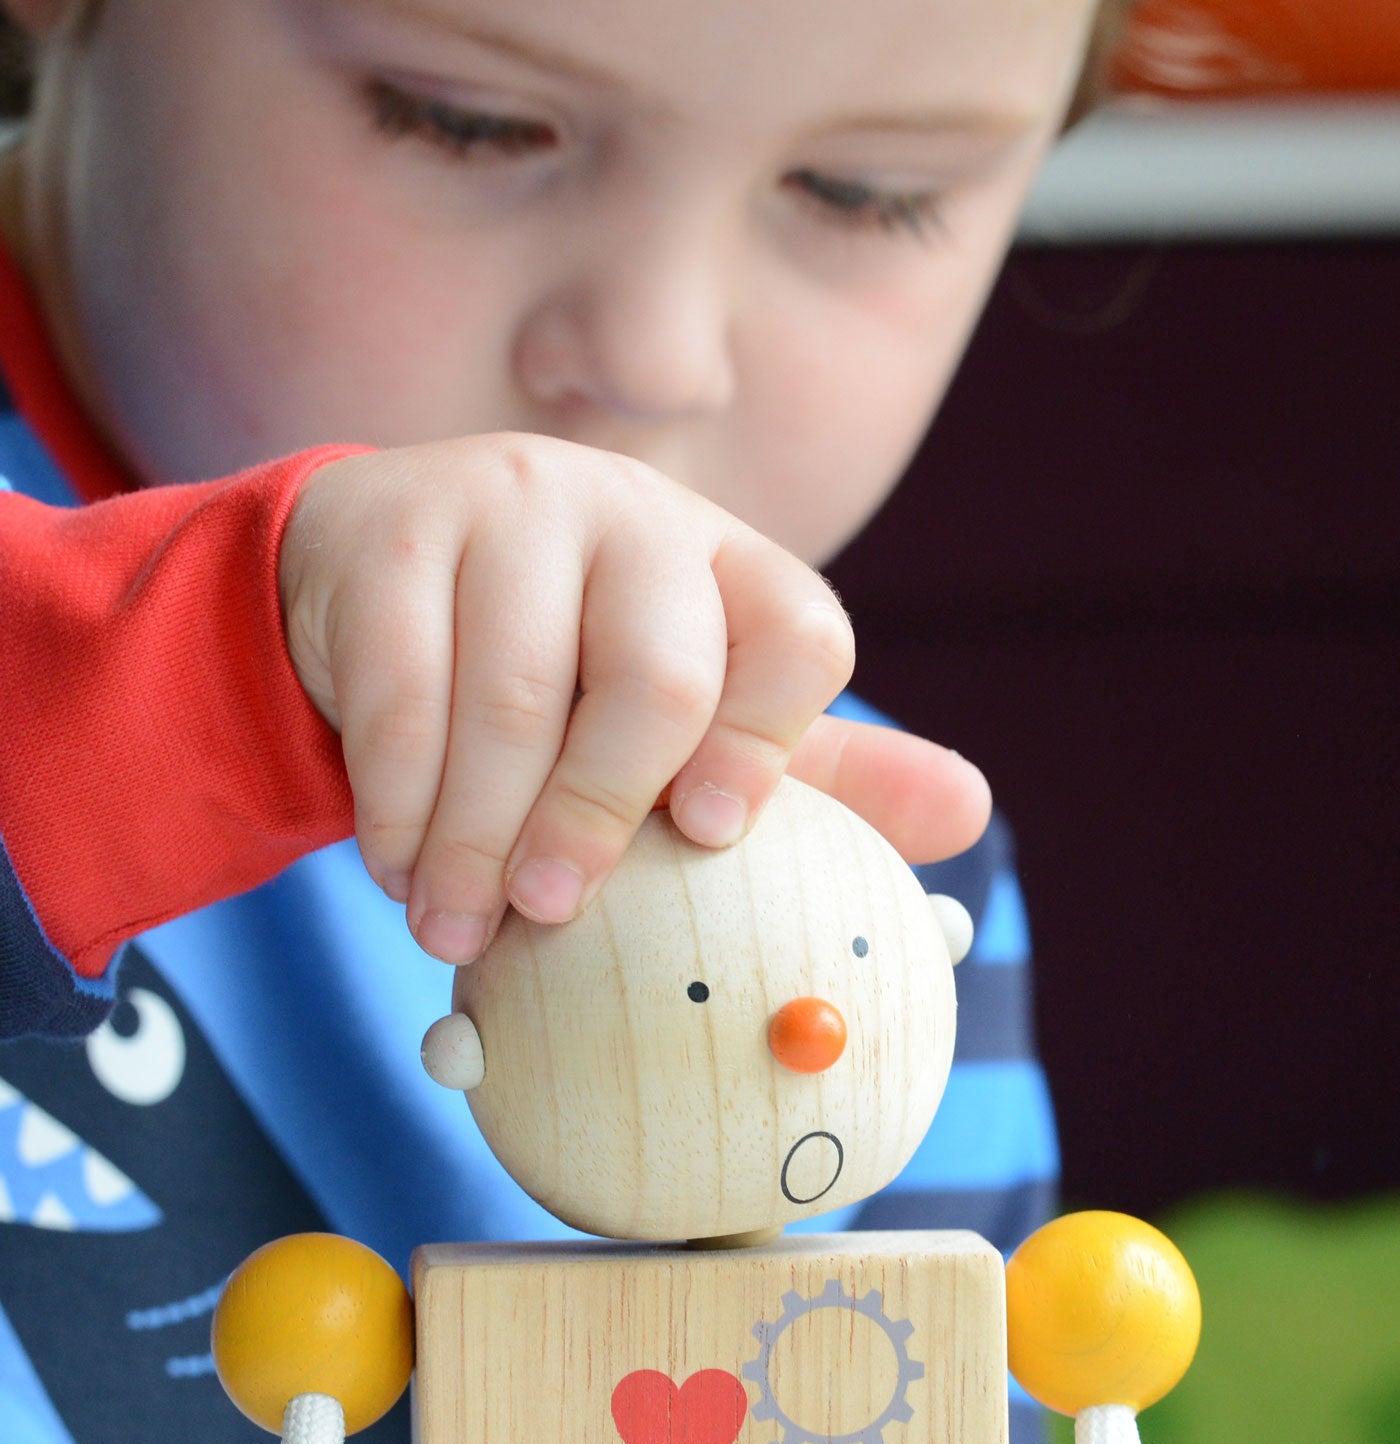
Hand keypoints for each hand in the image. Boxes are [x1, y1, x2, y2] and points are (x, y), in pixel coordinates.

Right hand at [280, 436, 990, 964]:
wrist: (379, 577)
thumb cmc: (567, 676)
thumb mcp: (696, 720)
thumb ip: (817, 776)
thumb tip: (970, 811)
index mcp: (732, 565)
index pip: (798, 633)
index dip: (771, 744)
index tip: (714, 836)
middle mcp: (635, 516)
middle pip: (658, 677)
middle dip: (601, 817)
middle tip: (553, 913)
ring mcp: (512, 506)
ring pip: (513, 698)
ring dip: (479, 841)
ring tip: (455, 929)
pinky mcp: (394, 529)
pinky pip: (402, 689)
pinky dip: (401, 801)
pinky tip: (401, 866)